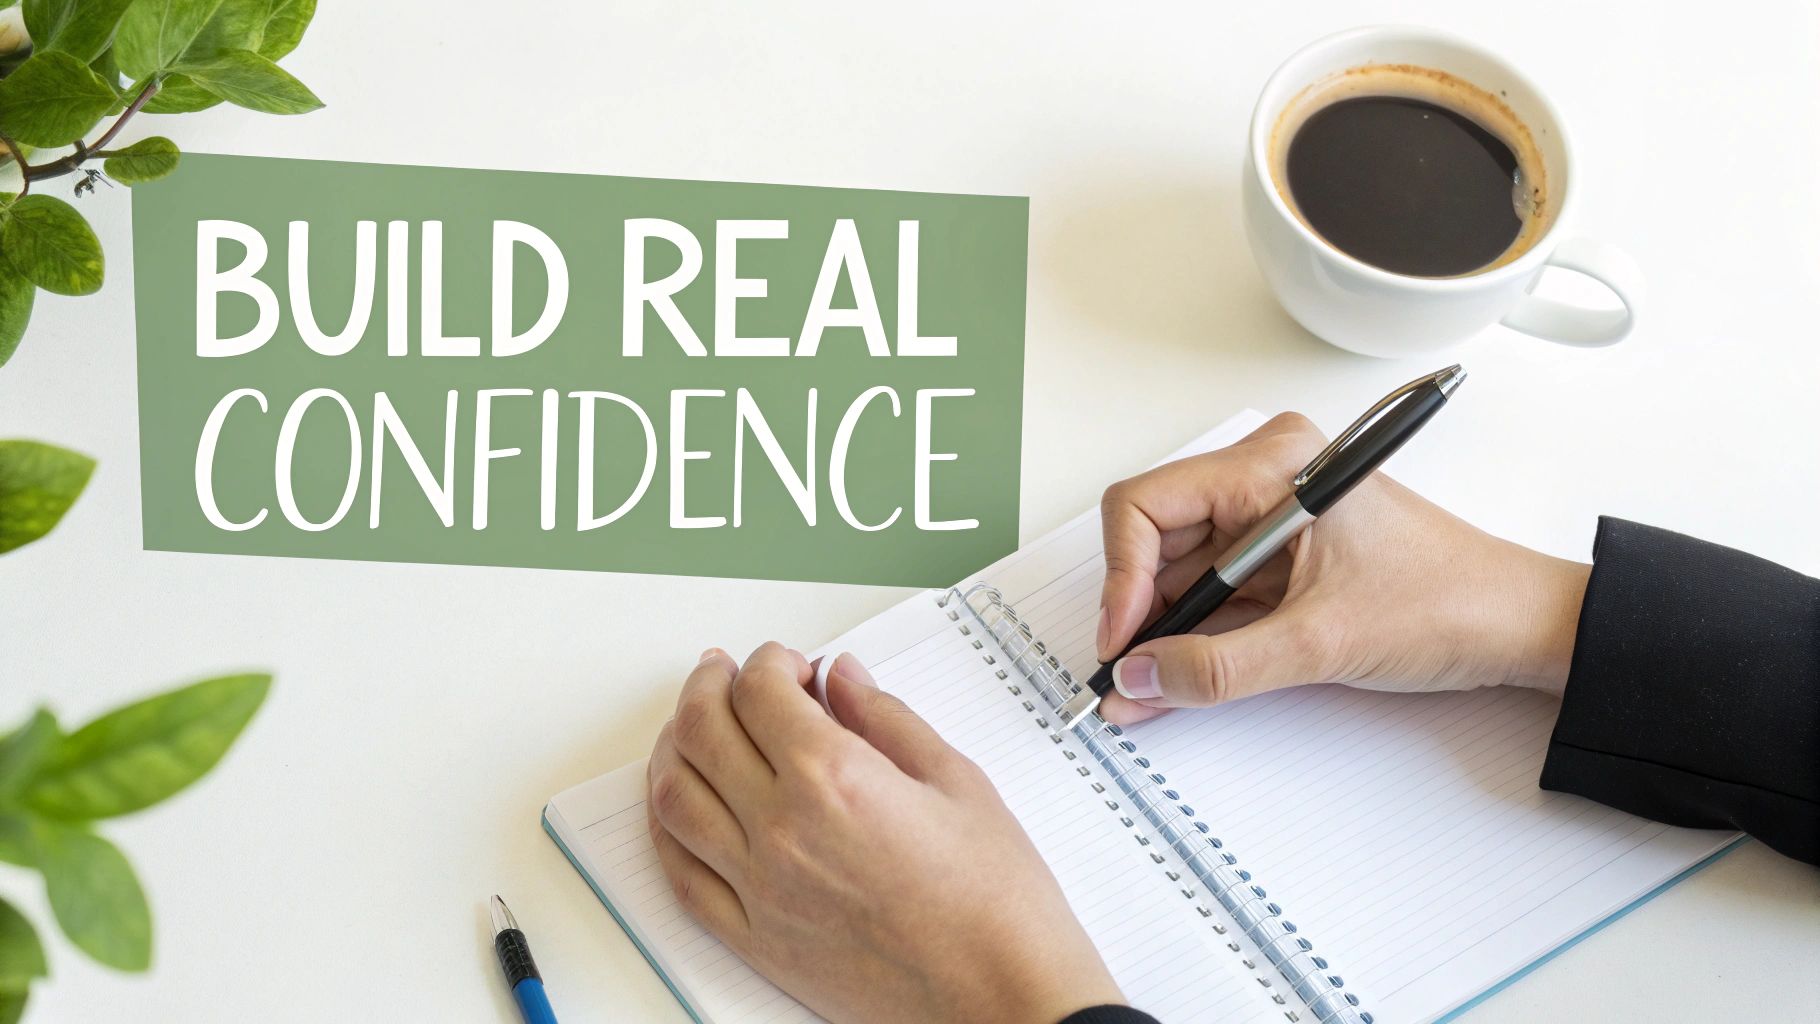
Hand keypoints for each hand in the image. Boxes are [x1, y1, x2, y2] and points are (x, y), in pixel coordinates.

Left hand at [646, 643, 1122, 1023]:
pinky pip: (681, 875)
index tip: (788, 664)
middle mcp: (784, 830)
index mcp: (835, 778)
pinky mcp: (755, 939)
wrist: (1001, 995)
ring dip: (673, 747)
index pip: (760, 692)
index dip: (767, 661)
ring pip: (674, 798)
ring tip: (691, 727)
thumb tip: (843, 679)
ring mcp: (760, 889)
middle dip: (708, 687)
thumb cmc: (994, 899)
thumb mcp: (955, 780)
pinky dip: (665, 828)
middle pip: (703, 733)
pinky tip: (678, 806)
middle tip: (724, 673)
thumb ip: (886, 718)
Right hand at [1095, 412, 1590, 724]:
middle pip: (1156, 539)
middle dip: (1135, 610)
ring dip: (1159, 632)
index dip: (1122, 576)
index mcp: (1272, 465)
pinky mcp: (1279, 558)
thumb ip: (1218, 666)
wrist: (1521, 625)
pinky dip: (1191, 638)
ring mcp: (1268, 518)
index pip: (1147, 505)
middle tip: (1122, 674)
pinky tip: (1171, 681)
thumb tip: (1137, 676)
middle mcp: (1263, 479)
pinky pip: (1213, 594)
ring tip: (1141, 691)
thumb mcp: (1322, 643)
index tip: (1120, 640)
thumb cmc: (1449, 601)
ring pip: (1179, 572)